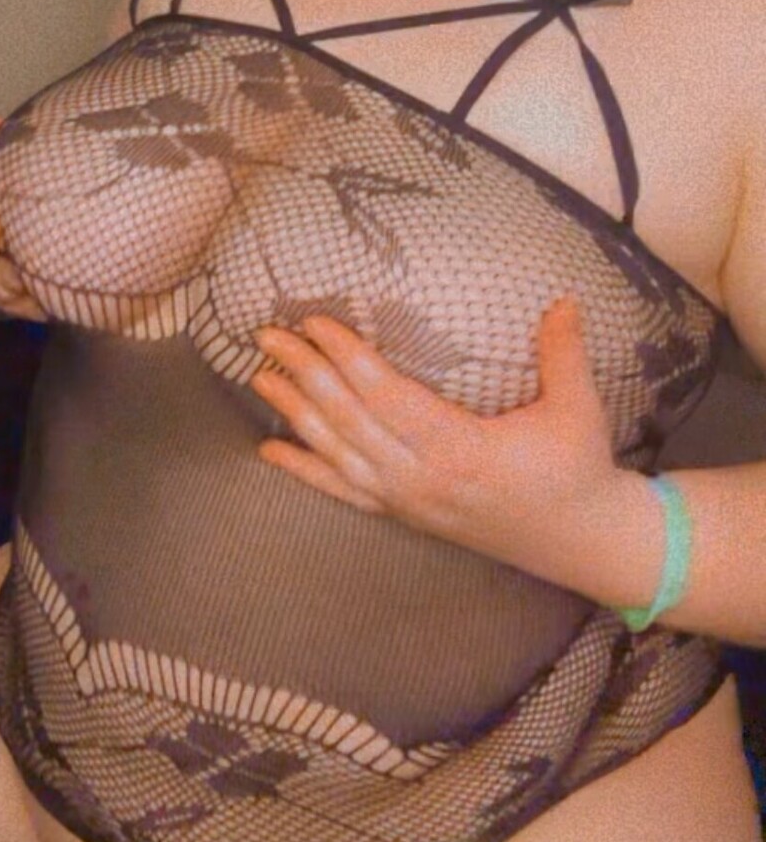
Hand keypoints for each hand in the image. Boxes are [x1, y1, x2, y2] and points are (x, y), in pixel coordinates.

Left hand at [249, 297, 623, 587]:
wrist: (581, 542)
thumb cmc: (578, 470)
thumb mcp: (578, 409)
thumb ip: (564, 352)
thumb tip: (562, 299)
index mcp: (461, 451)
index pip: (388, 397)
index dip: (348, 359)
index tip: (315, 323)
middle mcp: (424, 480)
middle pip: (350, 421)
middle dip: (306, 374)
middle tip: (267, 335)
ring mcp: (410, 503)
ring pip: (338, 455)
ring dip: (296, 414)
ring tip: (260, 376)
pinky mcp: (407, 516)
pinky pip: (345, 493)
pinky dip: (305, 471)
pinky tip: (270, 452)